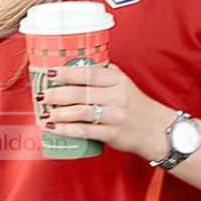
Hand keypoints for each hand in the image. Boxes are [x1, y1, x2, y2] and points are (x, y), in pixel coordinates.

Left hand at [39, 63, 173, 158]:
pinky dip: (66, 130)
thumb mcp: (124, 84)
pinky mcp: (112, 133)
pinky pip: (84, 131)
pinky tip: (54, 128)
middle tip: (43, 95)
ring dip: (59, 113)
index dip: (67, 73)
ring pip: (80, 112)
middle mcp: (117, 96)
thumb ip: (104, 75)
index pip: (89, 73)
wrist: (157, 130)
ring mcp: (115, 115)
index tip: (51, 73)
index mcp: (117, 80)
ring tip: (46, 113)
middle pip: (81, 92)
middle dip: (57, 94)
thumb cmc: (135, 106)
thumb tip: (75, 67)